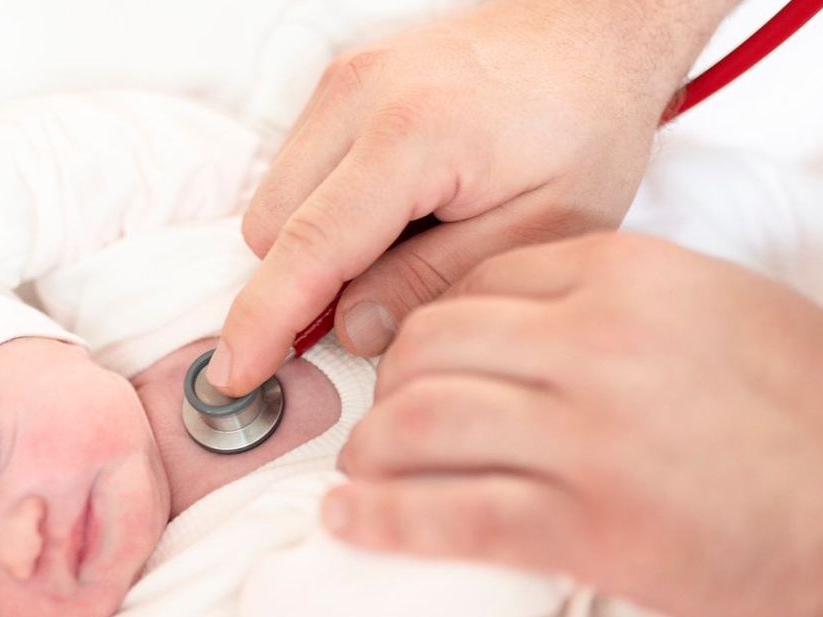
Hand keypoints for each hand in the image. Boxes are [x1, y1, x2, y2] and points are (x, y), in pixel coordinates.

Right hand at [209, 0, 735, 395]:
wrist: (591, 34)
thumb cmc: (583, 124)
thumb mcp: (542, 229)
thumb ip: (437, 284)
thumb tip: (351, 330)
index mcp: (414, 134)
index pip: (310, 246)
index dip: (263, 322)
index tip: (231, 376)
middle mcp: (359, 94)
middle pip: (272, 228)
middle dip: (304, 285)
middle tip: (381, 303)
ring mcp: (342, 81)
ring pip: (274, 200)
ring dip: (315, 246)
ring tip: (406, 243)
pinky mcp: (339, 81)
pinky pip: (296, 169)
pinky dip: (326, 209)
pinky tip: (396, 210)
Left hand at [325, 234, 822, 616]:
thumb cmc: (798, 400)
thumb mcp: (706, 303)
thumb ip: (605, 296)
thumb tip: (506, 316)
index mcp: (624, 276)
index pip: (475, 280)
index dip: (427, 323)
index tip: (416, 357)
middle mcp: (596, 344)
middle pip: (432, 345)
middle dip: (387, 383)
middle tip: (384, 415)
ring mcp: (589, 436)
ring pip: (423, 423)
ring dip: (372, 450)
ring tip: (362, 470)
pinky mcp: (590, 526)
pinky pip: (452, 515)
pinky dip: (383, 520)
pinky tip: (348, 521)